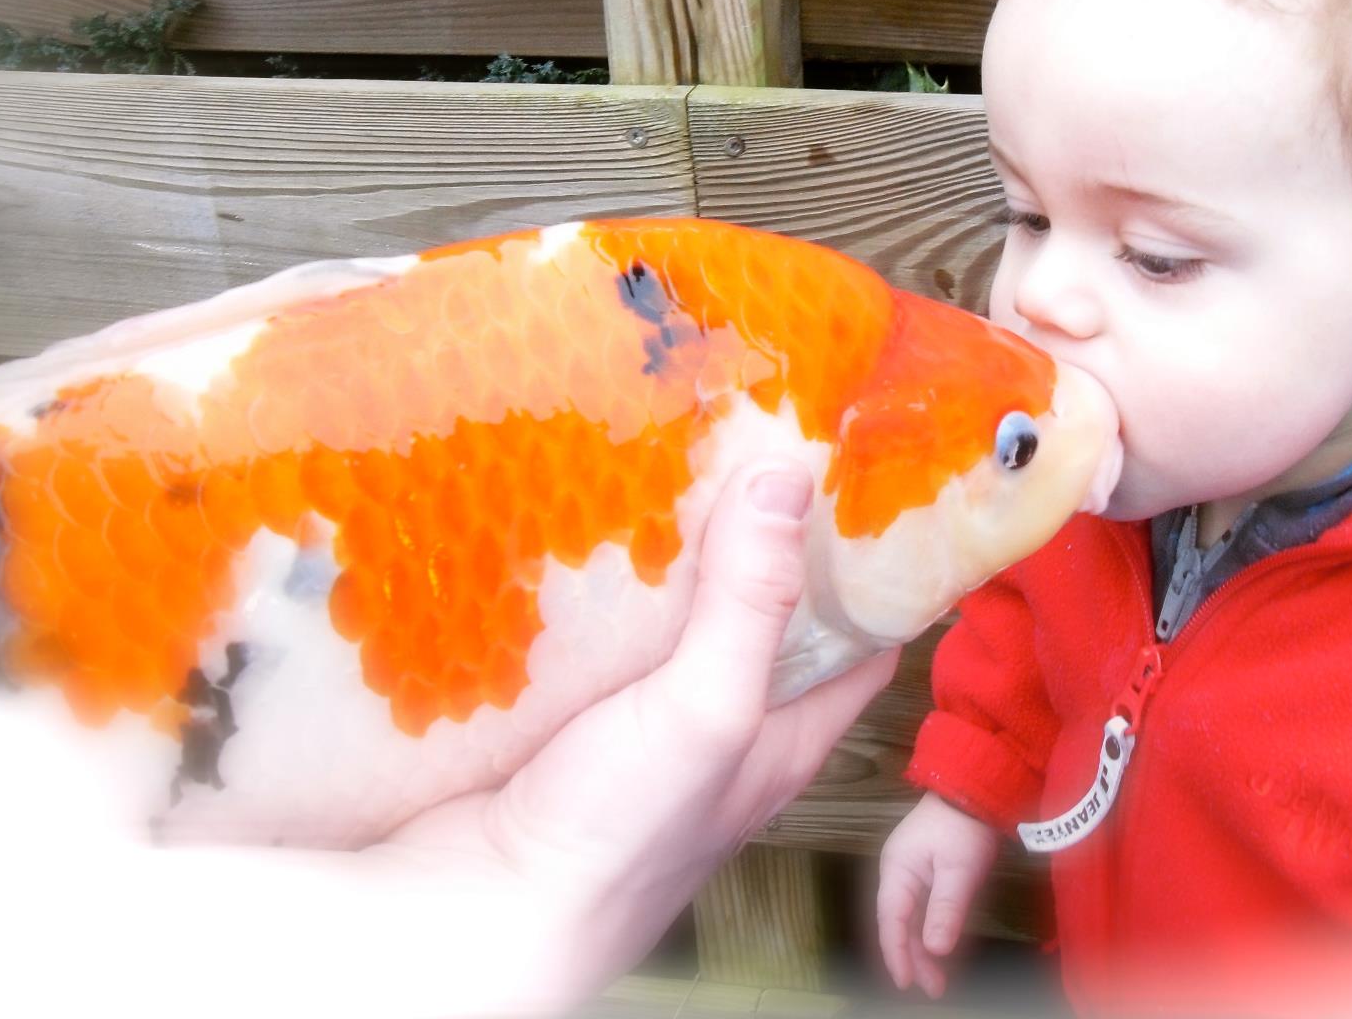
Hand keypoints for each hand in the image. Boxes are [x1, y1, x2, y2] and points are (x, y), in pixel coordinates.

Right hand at [386, 460, 898, 999]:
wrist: (481, 908)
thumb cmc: (616, 833)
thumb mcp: (707, 709)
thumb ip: (752, 603)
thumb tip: (789, 479)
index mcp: (784, 732)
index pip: (860, 639)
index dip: (870, 566)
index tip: (860, 479)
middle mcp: (723, 724)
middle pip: (762, 615)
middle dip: (758, 536)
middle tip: (746, 443)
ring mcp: (642, 721)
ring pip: (673, 619)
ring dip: (669, 555)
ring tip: (663, 463)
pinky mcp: (570, 715)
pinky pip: (596, 635)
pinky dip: (595, 586)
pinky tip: (580, 532)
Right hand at [877, 790, 1000, 998]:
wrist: (974, 786)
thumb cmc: (964, 826)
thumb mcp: (958, 870)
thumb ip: (945, 910)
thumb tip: (935, 951)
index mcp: (897, 870)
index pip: (891, 921)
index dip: (897, 955)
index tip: (906, 984)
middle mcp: (898, 872)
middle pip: (900, 923)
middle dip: (914, 957)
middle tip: (933, 989)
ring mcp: (912, 869)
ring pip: (912, 917)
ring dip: (923, 946)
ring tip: (938, 979)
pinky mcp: (928, 867)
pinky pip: (924, 906)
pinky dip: (930, 928)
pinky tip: (941, 947)